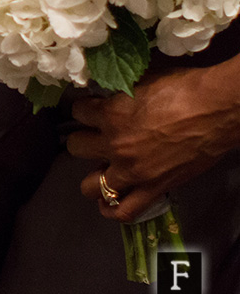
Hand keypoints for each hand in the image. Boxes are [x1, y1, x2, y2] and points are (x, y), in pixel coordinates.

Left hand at [68, 59, 239, 222]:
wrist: (217, 110)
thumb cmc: (183, 89)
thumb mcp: (140, 83)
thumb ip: (118, 96)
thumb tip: (108, 99)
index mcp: (109, 114)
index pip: (77, 112)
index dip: (83, 109)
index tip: (90, 110)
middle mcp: (114, 145)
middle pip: (76, 147)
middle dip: (82, 140)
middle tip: (94, 138)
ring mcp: (132, 170)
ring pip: (91, 185)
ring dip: (91, 177)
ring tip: (98, 171)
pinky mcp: (154, 188)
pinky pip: (124, 210)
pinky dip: (112, 210)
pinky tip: (106, 205)